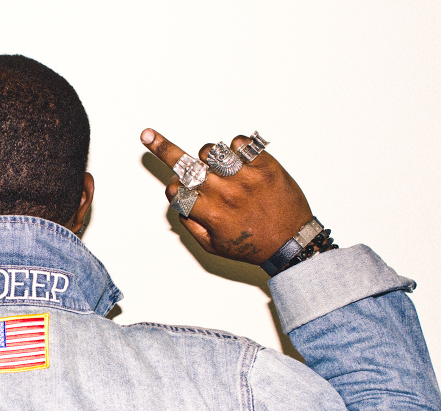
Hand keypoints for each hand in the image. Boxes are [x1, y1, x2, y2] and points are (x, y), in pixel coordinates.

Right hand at [141, 129, 311, 264]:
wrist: (292, 241)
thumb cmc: (253, 245)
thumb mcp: (214, 246)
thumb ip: (190, 225)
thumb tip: (177, 202)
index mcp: (211, 213)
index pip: (175, 190)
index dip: (172, 188)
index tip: (173, 186)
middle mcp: (225, 192)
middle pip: (186, 163)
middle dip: (166, 149)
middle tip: (147, 135)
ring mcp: (246, 176)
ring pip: (210, 150)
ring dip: (207, 156)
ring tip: (217, 166)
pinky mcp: (265, 164)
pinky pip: (239, 143)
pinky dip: (235, 148)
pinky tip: (240, 162)